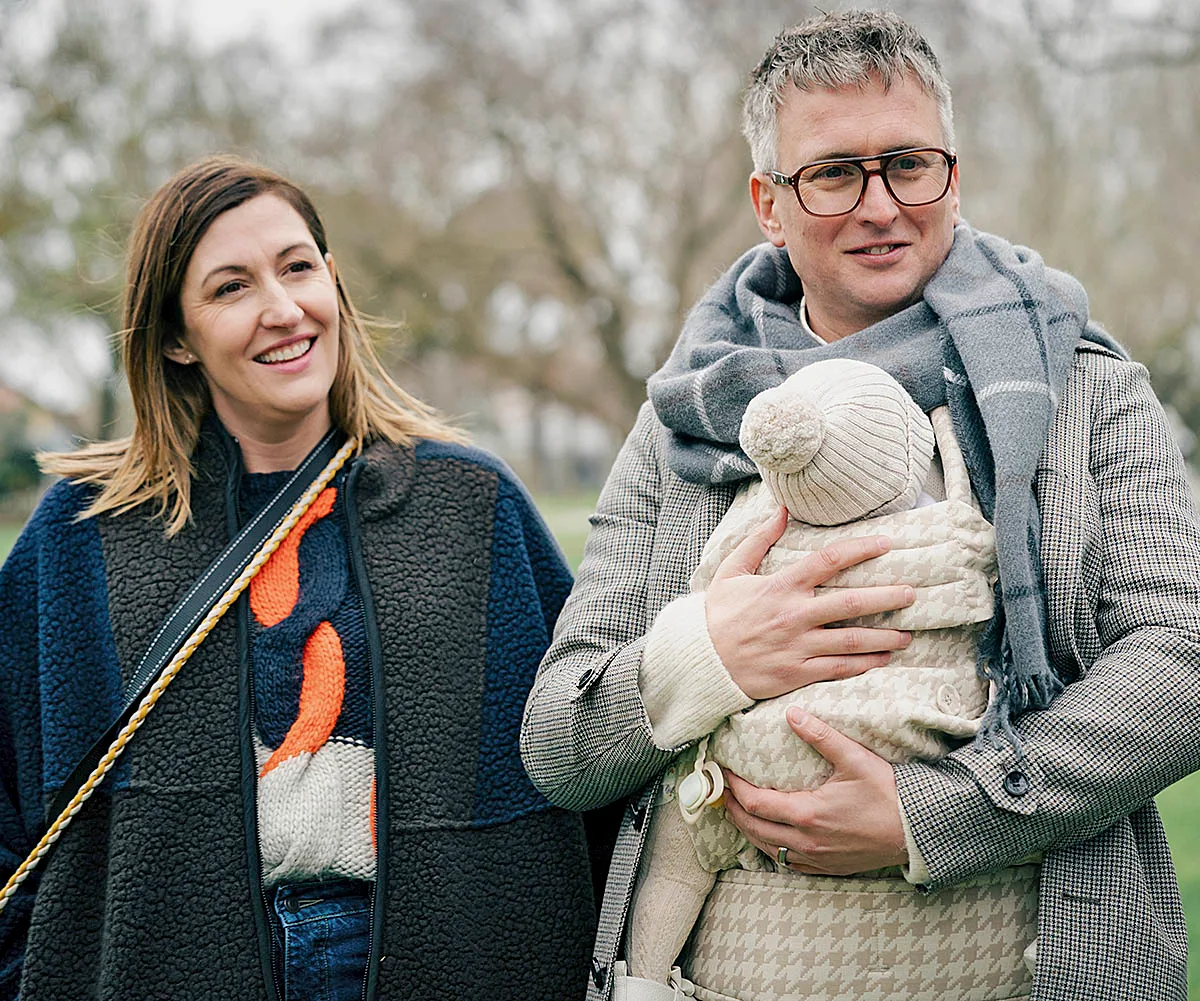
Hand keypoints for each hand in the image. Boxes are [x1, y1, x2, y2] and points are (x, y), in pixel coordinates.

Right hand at [705, 506, 914, 699]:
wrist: (699, 661)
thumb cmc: (716, 614)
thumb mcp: (731, 571)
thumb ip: (758, 540)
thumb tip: (781, 509)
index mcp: (780, 586)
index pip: (828, 561)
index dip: (861, 550)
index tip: (887, 544)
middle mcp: (793, 615)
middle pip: (851, 603)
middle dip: (887, 597)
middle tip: (912, 594)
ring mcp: (797, 646)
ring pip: (851, 640)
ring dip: (884, 637)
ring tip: (907, 634)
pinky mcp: (797, 673)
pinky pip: (838, 669)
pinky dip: (864, 664)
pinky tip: (883, 659)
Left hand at [721, 708, 907, 875]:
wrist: (918, 830)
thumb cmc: (888, 794)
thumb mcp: (855, 759)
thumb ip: (821, 735)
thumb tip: (792, 713)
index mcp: (807, 813)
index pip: (755, 802)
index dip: (734, 788)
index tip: (724, 773)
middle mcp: (807, 841)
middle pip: (753, 828)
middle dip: (732, 809)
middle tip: (720, 792)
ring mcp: (816, 858)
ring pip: (768, 849)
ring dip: (748, 830)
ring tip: (736, 812)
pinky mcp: (828, 868)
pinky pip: (788, 863)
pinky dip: (771, 849)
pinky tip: (769, 838)